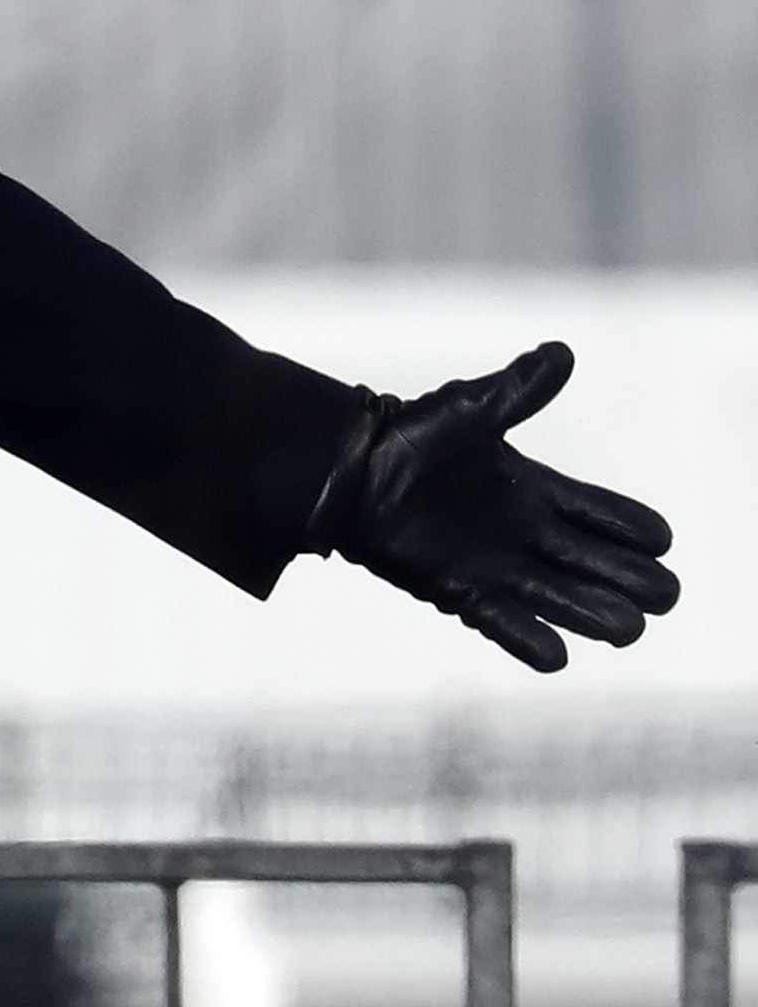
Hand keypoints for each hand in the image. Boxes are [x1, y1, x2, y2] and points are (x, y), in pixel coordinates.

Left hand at [316, 342, 676, 671]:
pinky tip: (556, 654)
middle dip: (635, 581)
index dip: (636, 530)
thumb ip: (518, 389)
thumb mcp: (470, 410)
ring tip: (626, 627)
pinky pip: (506, 624)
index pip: (606, 516)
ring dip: (598, 615)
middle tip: (657, 592)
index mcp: (538, 491)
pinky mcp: (462, 592)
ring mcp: (499, 566)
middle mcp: (528, 534)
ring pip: (566, 600)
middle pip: (602, 565)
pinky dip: (530, 642)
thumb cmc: (407, 435)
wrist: (348, 470)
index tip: (658, 539)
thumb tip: (562, 352)